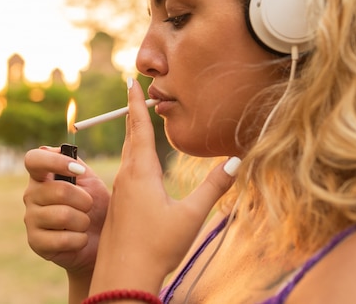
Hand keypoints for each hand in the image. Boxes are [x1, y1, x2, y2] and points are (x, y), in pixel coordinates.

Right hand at [23, 147, 109, 276]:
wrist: (100, 241)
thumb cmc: (96, 207)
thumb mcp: (90, 181)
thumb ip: (75, 163)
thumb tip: (59, 150)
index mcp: (42, 175)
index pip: (33, 159)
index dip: (55, 162)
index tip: (79, 171)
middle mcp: (31, 194)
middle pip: (58, 190)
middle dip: (84, 200)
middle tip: (89, 206)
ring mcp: (30, 219)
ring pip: (62, 215)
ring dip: (83, 221)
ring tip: (84, 223)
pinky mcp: (35, 242)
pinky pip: (62, 239)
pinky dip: (79, 239)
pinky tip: (79, 239)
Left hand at [89, 78, 237, 293]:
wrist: (123, 275)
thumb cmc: (157, 246)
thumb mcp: (191, 217)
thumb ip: (213, 188)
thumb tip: (236, 161)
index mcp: (141, 172)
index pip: (139, 128)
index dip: (135, 102)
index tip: (130, 80)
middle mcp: (126, 176)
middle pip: (129, 135)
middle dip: (132, 111)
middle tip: (131, 89)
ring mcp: (120, 190)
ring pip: (126, 153)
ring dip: (131, 132)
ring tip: (135, 118)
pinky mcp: (119, 204)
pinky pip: (124, 168)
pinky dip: (130, 153)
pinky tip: (136, 162)